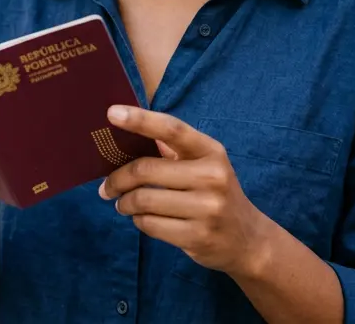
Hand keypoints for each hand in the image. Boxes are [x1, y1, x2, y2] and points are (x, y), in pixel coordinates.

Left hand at [98, 105, 269, 277]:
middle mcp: (212, 177)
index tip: (111, 113)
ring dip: (125, 203)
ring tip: (123, 204)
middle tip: (107, 187)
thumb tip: (127, 135)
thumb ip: (172, 150)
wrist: (248, 240)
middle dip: (118, 179)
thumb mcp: (204, 166)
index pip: (172, 129)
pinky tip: (142, 219)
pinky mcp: (198, 236)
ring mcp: (207, 209)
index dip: (140, 120)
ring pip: (143, 200)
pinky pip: (150, 225)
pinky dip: (138, 221)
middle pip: (146, 170)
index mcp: (211, 151)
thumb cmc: (216, 194)